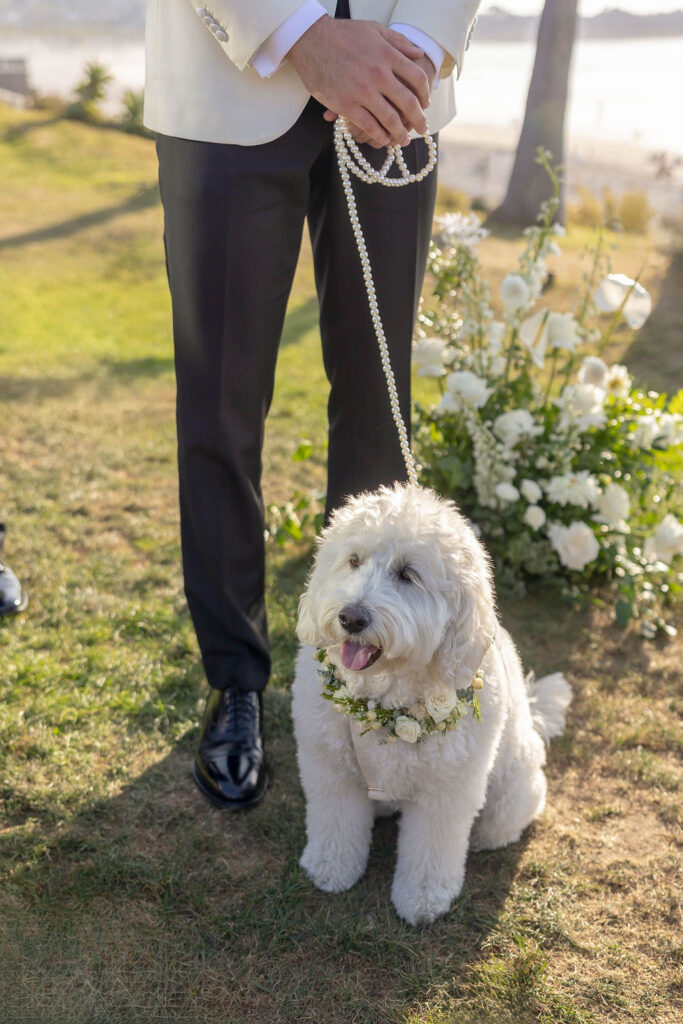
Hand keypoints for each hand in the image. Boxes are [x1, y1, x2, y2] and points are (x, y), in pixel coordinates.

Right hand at [287, 17, 430, 148]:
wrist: (311, 40)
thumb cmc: (342, 34)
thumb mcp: (374, 30)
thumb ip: (398, 42)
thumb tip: (419, 54)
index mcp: (388, 55)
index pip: (417, 78)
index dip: (425, 95)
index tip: (426, 104)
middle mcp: (379, 74)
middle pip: (408, 103)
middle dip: (419, 119)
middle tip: (422, 129)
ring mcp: (362, 91)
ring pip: (390, 119)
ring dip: (400, 133)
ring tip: (404, 140)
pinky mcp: (346, 105)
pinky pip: (369, 126)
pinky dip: (380, 136)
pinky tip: (384, 140)